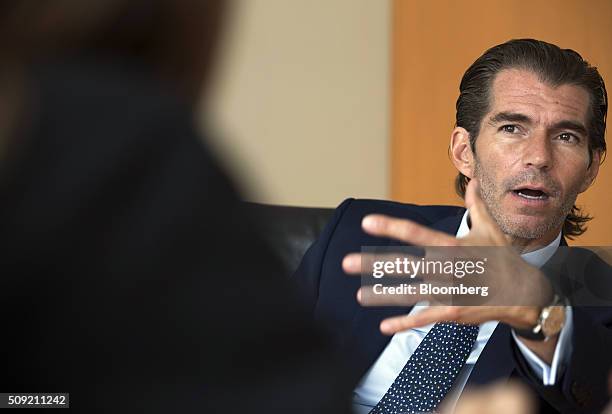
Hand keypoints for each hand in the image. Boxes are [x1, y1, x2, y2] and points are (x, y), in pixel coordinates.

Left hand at [342, 179, 553, 333]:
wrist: (526, 294)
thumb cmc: (503, 258)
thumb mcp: (491, 230)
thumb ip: (476, 205)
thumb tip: (471, 181)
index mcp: (454, 245)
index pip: (417, 233)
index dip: (391, 227)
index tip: (367, 223)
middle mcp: (449, 267)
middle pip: (405, 264)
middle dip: (375, 263)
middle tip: (346, 262)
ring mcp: (451, 291)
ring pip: (411, 292)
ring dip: (383, 294)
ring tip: (359, 294)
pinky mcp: (455, 312)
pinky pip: (425, 317)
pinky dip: (405, 323)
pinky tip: (384, 326)